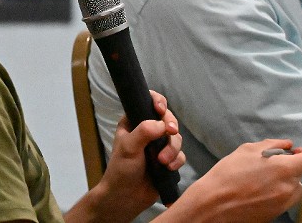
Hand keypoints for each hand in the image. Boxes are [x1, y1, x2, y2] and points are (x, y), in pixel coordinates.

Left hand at [76, 91, 182, 222]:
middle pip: (168, 119)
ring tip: (163, 161)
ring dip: (172, 148)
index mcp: (133, 122)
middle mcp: (147, 131)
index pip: (148, 102)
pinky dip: (177, 160)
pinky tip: (169, 168)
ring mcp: (158, 145)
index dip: (158, 102)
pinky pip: (180, 154)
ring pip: (176, 138)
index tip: (161, 110)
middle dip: (171, 127)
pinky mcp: (167, 160)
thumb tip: (162, 124)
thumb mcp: (128, 147)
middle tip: (171, 133)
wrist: (125, 198)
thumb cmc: (121, 170)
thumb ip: (144, 131)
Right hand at [163, 139, 301, 222]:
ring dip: (287, 182)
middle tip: (274, 164)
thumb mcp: (247, 150)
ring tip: (266, 179)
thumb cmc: (227, 175)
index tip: (295, 151)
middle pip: (301, 175)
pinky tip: (260, 190)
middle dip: (291, 167)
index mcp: (283, 169)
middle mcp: (287, 188)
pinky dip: (278, 194)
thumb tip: (286, 144)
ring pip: (294, 190)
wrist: (214, 203)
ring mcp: (283, 204)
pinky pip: (285, 201)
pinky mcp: (275, 214)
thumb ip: (271, 144)